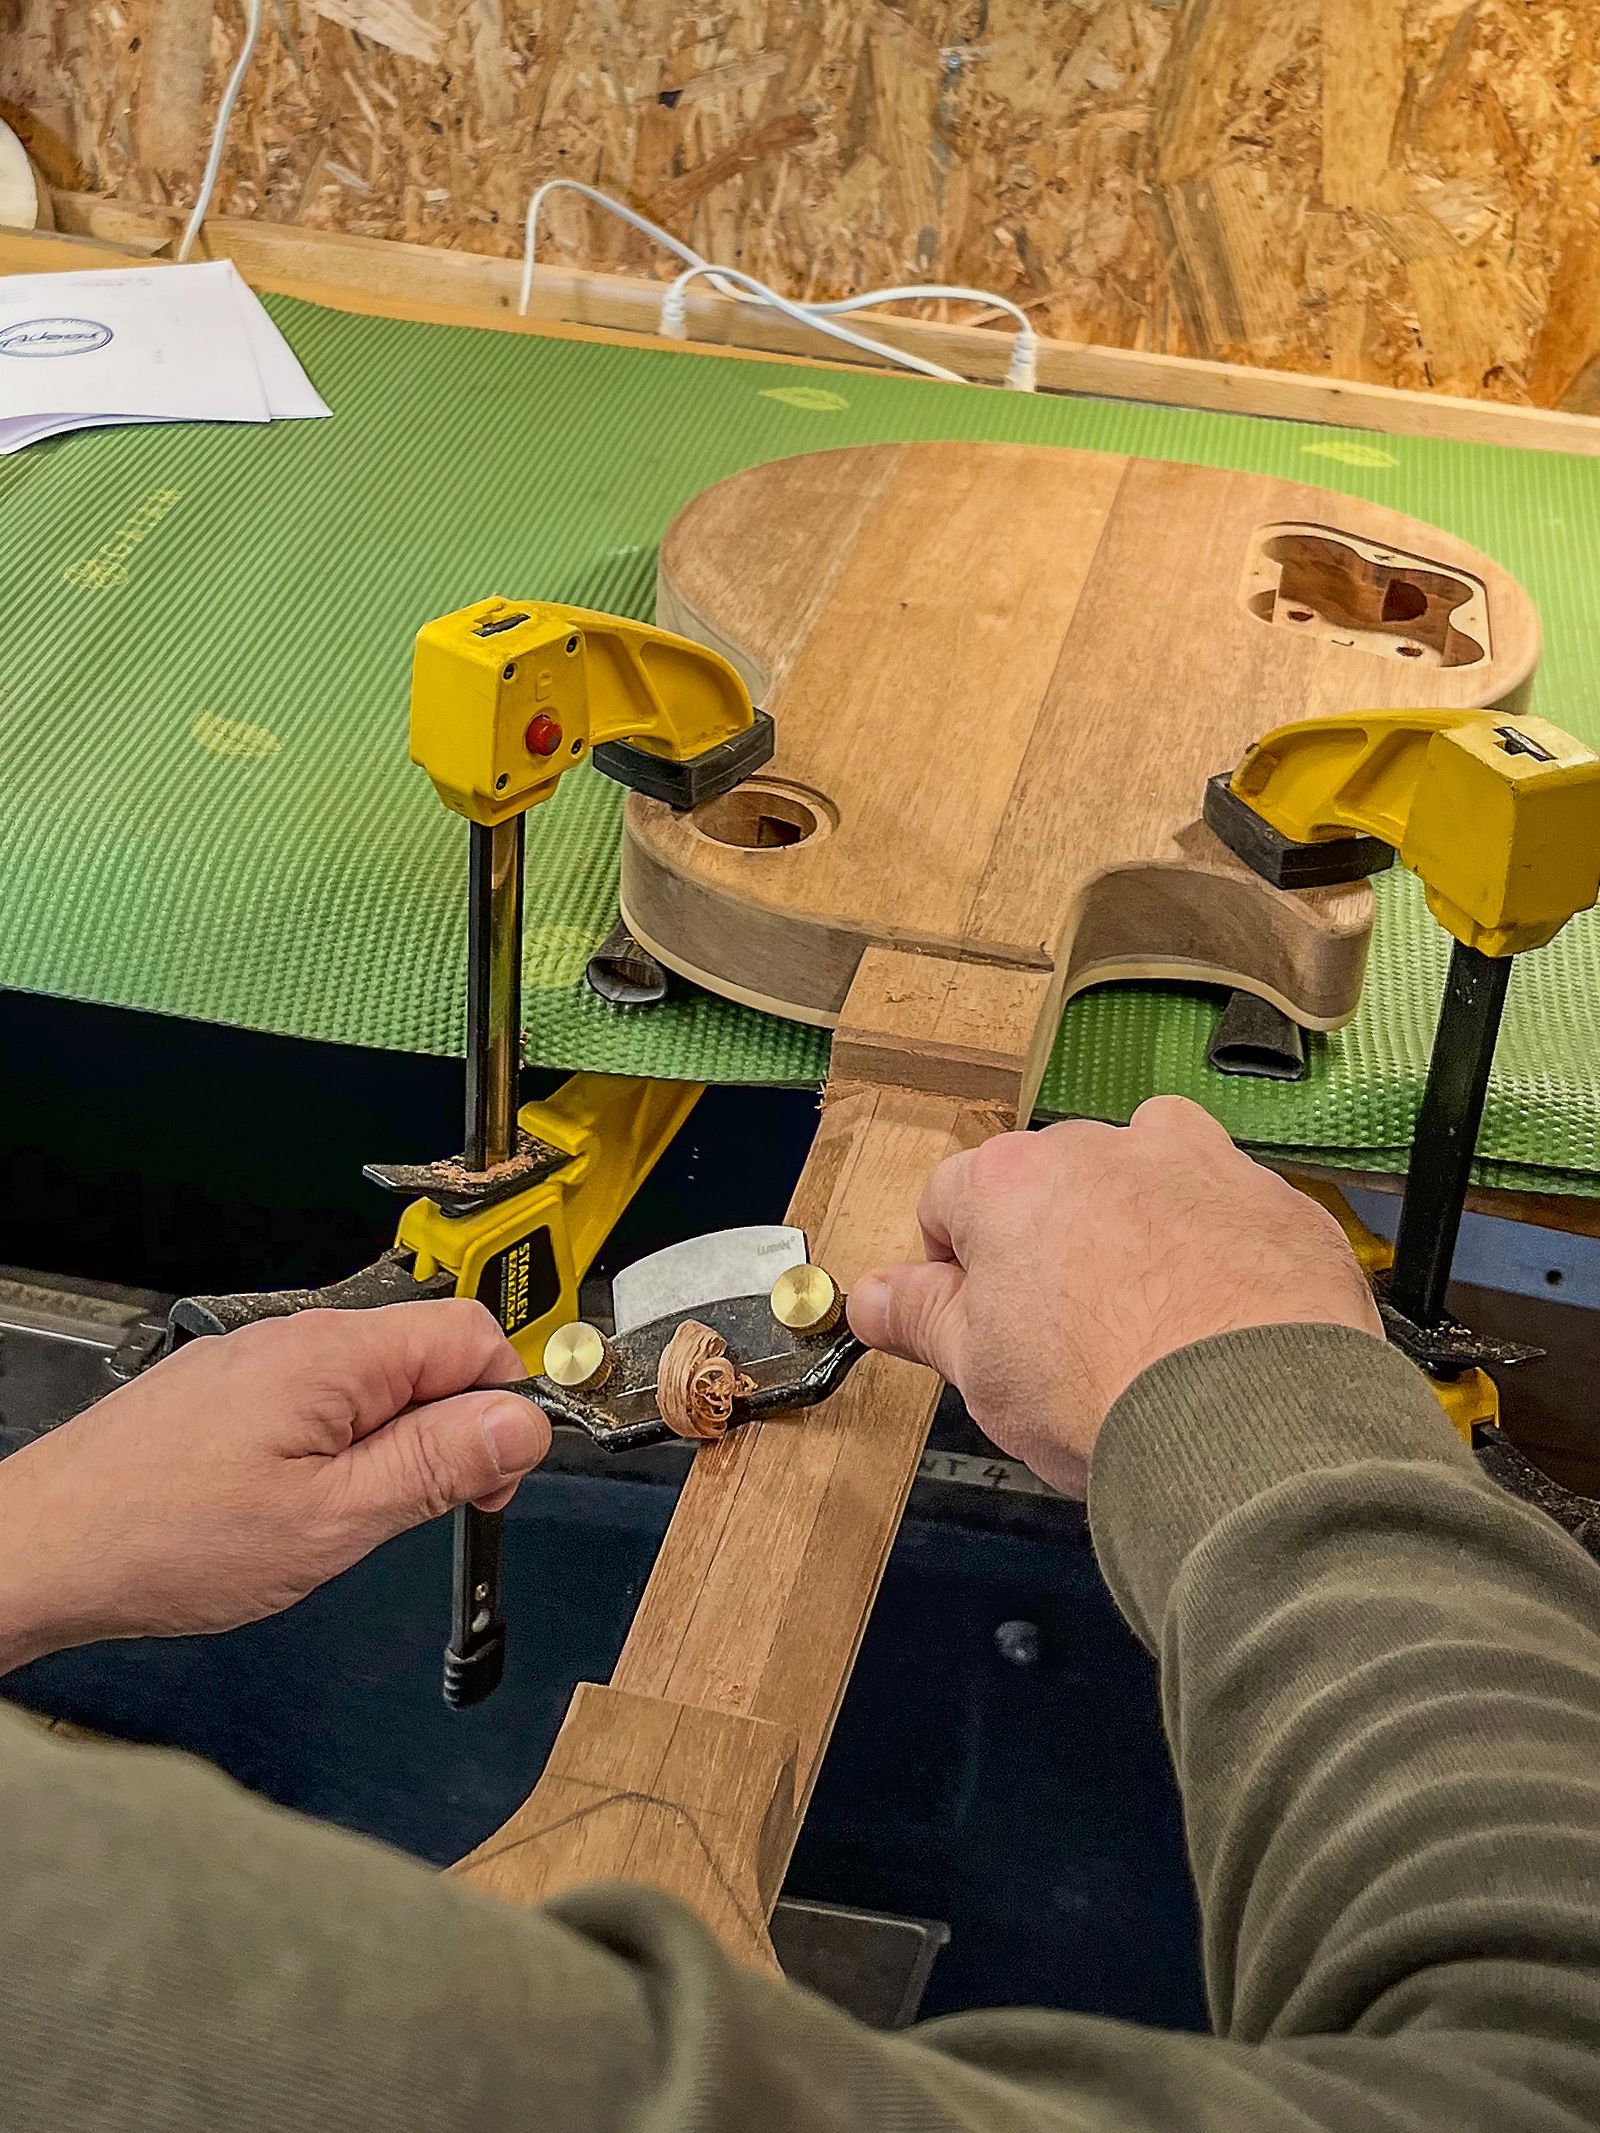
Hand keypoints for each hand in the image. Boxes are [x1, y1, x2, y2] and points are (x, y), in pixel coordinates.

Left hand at [0, 1301, 549, 1672]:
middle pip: (427, 1357)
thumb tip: (523, 1423)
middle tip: (424, 1511)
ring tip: (349, 1519)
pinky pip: (319, 1402)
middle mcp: (296, 1338)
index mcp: (335, 1353)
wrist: (39, 1551)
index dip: (504, 1408)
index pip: (474, 1335)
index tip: (493, 1479)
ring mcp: (258, 1361)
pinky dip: (337, 1450)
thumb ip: (437, 1465)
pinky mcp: (227, 1392)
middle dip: (450, 1432)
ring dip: (391, 1447)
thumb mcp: (332, 1520)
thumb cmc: (161, 1539)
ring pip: (373, 1385)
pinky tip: (300, 1507)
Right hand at [848, 1096, 1382, 1496]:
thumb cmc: (1107, 1389)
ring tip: (1152, 1322)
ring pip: (1148, 1180)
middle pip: (1053, 1185)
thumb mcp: (977, 1367)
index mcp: (1010, 1180)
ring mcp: (1198, 1165)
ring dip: (1141, 1227)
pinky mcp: (1276, 1200)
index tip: (973, 1316)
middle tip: (1065, 1337)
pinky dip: (1223, 1252)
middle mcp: (1103, 1149)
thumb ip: (919, 1316)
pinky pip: (1232, 1213)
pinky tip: (1221, 1324)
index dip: (953, 1267)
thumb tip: (872, 1297)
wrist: (1250, 1418)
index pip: (949, 1200)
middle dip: (1052, 1245)